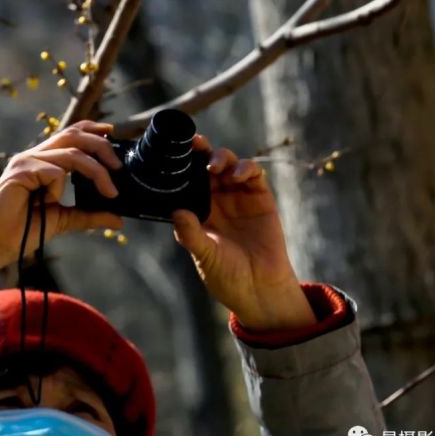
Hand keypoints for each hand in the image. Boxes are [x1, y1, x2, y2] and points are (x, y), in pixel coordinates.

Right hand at [0, 121, 122, 295]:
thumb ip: (89, 214)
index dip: (93, 128)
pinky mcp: (20, 171)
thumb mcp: (64, 219)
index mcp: (42, 160)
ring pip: (71, 152)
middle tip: (119, 167)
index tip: (113, 133)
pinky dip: (59, 188)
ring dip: (95, 170)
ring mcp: (26, 161)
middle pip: (74, 134)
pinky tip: (48, 203)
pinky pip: (54, 171)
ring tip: (110, 191)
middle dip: (102, 146)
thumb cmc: (22, 231)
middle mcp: (34, 155)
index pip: (70, 132)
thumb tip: (118, 218)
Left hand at [172, 138, 316, 331]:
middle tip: (195, 144)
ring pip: (229, 164)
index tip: (173, 150)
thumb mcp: (204, 255)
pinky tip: (237, 175)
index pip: (188, 179)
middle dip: (201, 151)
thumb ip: (191, 234)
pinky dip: (245, 168)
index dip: (182, 164)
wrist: (260, 291)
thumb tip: (177, 211)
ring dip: (222, 158)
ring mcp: (239, 196)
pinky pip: (253, 174)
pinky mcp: (260, 198)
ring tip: (214, 166)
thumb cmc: (227, 276)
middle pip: (207, 165)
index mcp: (198, 209)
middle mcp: (216, 199)